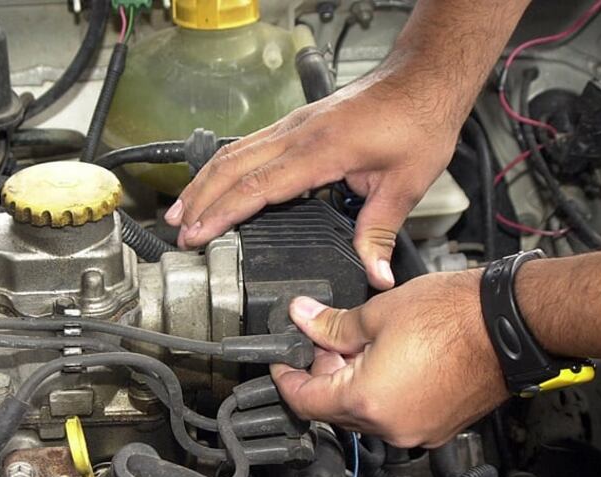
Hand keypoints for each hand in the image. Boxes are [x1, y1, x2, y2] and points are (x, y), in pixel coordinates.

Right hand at [164, 64, 460, 289]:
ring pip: (234, 152)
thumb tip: (375, 275)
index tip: (199, 235)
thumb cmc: (417, 121)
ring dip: (204, 182)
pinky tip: (214, 183)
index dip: (223, 213)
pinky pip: (248, 144)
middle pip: (232, 167)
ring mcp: (293, 125)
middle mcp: (298, 134)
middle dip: (200, 201)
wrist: (422, 78)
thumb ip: (380, 233)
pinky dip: (224, 167)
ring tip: (182, 211)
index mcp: (320, 150)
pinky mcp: (297, 123)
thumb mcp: (406, 184)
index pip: (257, 186)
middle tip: (178, 232)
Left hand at [271, 272, 508, 446]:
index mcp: (366, 401)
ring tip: (362, 345)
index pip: (304, 401)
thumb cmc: (455, 315)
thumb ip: (331, 324)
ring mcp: (417, 432)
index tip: (282, 362)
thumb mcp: (378, 313)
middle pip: (334, 410)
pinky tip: (390, 361)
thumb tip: (302, 318)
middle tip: (325, 341)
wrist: (512, 323)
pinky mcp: (439, 428)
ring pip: (366, 414)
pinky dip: (382, 394)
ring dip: (353, 384)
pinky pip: (396, 416)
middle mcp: (390, 427)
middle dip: (323, 376)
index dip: (286, 378)